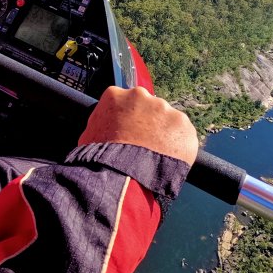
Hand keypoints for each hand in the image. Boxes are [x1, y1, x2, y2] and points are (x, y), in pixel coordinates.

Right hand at [79, 86, 197, 164]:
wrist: (120, 176)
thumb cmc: (100, 159)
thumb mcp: (89, 135)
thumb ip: (100, 123)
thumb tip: (103, 128)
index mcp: (115, 95)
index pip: (126, 102)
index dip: (129, 119)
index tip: (130, 132)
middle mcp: (141, 96)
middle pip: (149, 107)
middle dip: (148, 123)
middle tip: (143, 144)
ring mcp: (164, 109)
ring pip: (167, 120)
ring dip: (163, 134)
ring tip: (155, 155)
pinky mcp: (183, 125)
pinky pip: (183, 134)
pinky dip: (179, 146)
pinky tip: (168, 159)